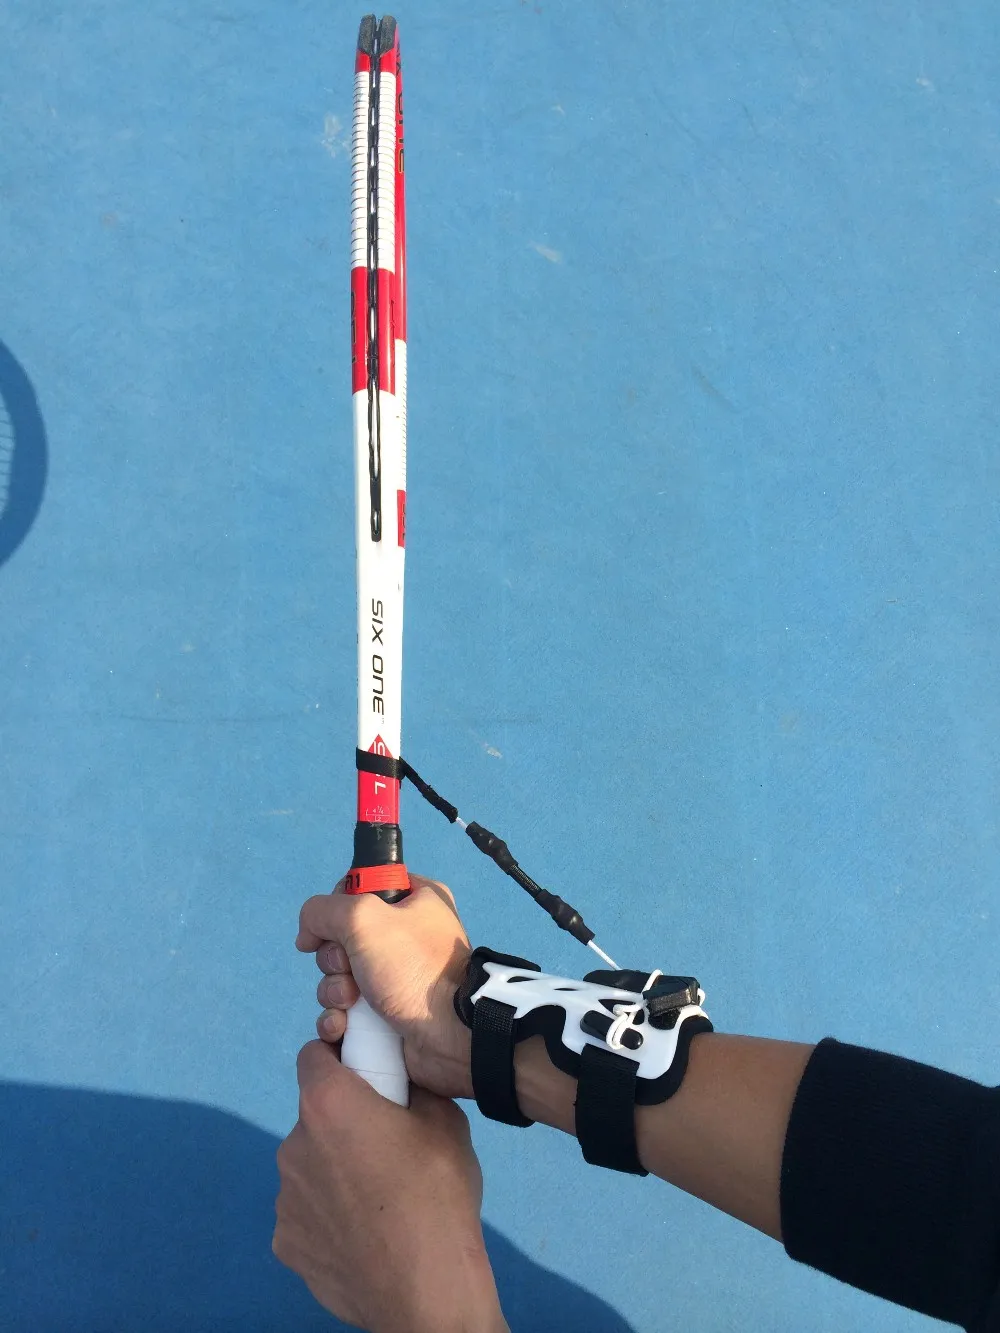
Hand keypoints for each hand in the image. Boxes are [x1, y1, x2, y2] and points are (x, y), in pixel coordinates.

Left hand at [274, 1041, 506, 1332]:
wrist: (426, 1288)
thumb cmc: (437, 1192)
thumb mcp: (444, 1119)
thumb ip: (412, 1088)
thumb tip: (401, 1083)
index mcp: (328, 1104)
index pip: (313, 1055)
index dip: (339, 1058)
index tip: (366, 1077)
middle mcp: (293, 1145)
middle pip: (314, 1116)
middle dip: (343, 1122)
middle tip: (385, 1148)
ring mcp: (284, 1199)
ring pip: (308, 1166)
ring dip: (333, 1171)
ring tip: (378, 1200)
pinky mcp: (285, 1244)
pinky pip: (306, 1213)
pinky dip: (327, 1216)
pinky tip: (362, 1234)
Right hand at [297, 875, 473, 1098]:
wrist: (449, 1035)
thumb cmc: (412, 965)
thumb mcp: (363, 917)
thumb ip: (323, 910)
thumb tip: (308, 934)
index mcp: (414, 899)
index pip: (358, 890)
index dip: (338, 910)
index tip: (335, 929)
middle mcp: (406, 933)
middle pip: (341, 937)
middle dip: (335, 959)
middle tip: (350, 970)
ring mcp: (396, 976)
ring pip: (339, 975)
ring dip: (333, 990)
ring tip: (351, 1003)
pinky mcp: (386, 1013)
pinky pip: (345, 1009)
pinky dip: (338, 1018)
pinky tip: (343, 1025)